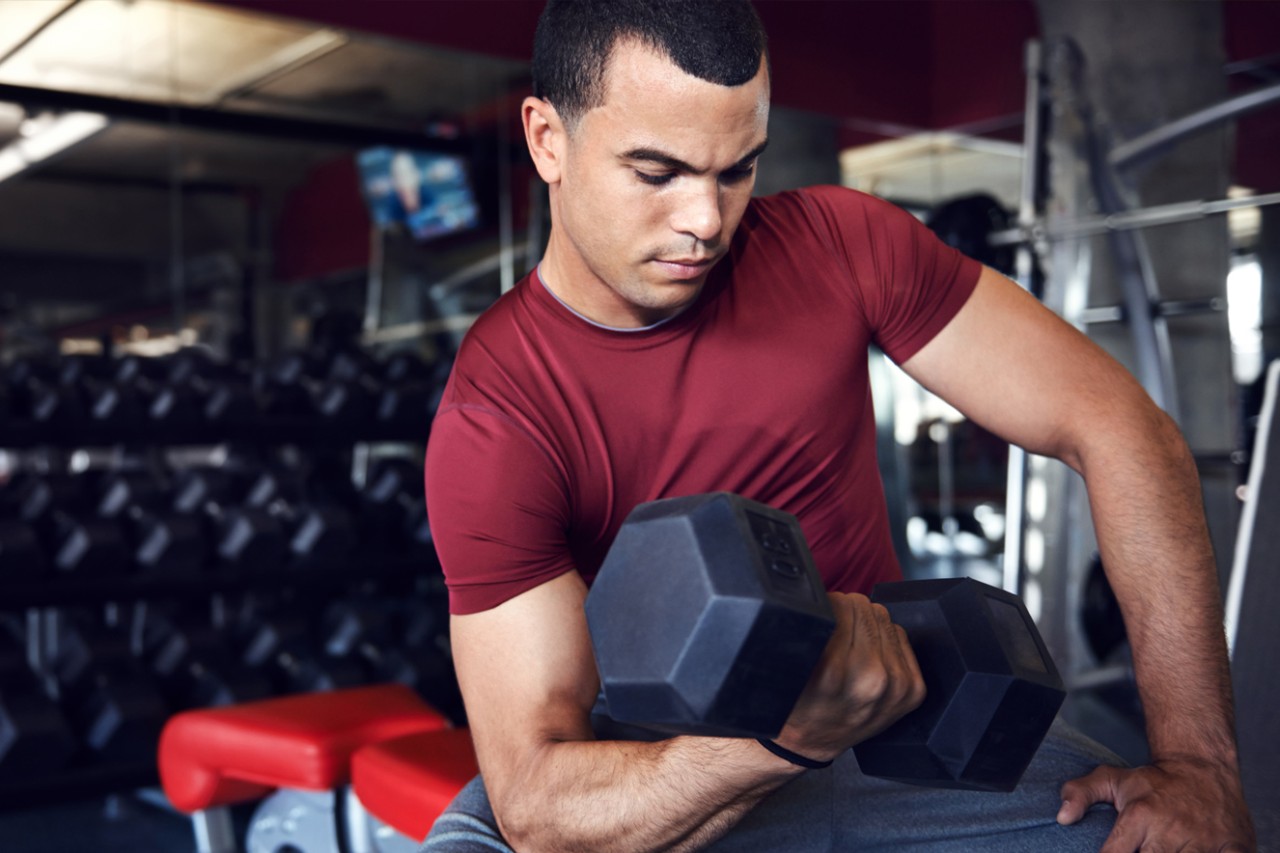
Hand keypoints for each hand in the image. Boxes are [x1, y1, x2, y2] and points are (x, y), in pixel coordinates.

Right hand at [773, 592, 924, 762]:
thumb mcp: (791, 665)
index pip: (841, 603)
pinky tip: (868, 655)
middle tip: (833, 630)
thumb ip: (811, 628)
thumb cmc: (795, 703)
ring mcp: (897, 686)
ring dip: (866, 625)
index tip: (821, 614)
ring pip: (884, 617)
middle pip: (864, 607)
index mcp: (834, 670)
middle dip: (845, 612)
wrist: (810, 742)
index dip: (827, 604)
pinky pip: (900, 635)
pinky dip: (884, 640)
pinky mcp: (913, 691)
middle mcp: (872, 678)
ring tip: (849, 645)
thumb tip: (830, 597)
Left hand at [1058, 757, 1255, 851]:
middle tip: (1142, 852)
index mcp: (1140, 815)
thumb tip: (1062, 817)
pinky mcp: (1234, 847)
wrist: (1205, 766)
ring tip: (1163, 852)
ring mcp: (1204, 840)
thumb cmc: (1155, 782)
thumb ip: (1081, 793)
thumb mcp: (1113, 780)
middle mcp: (1171, 829)